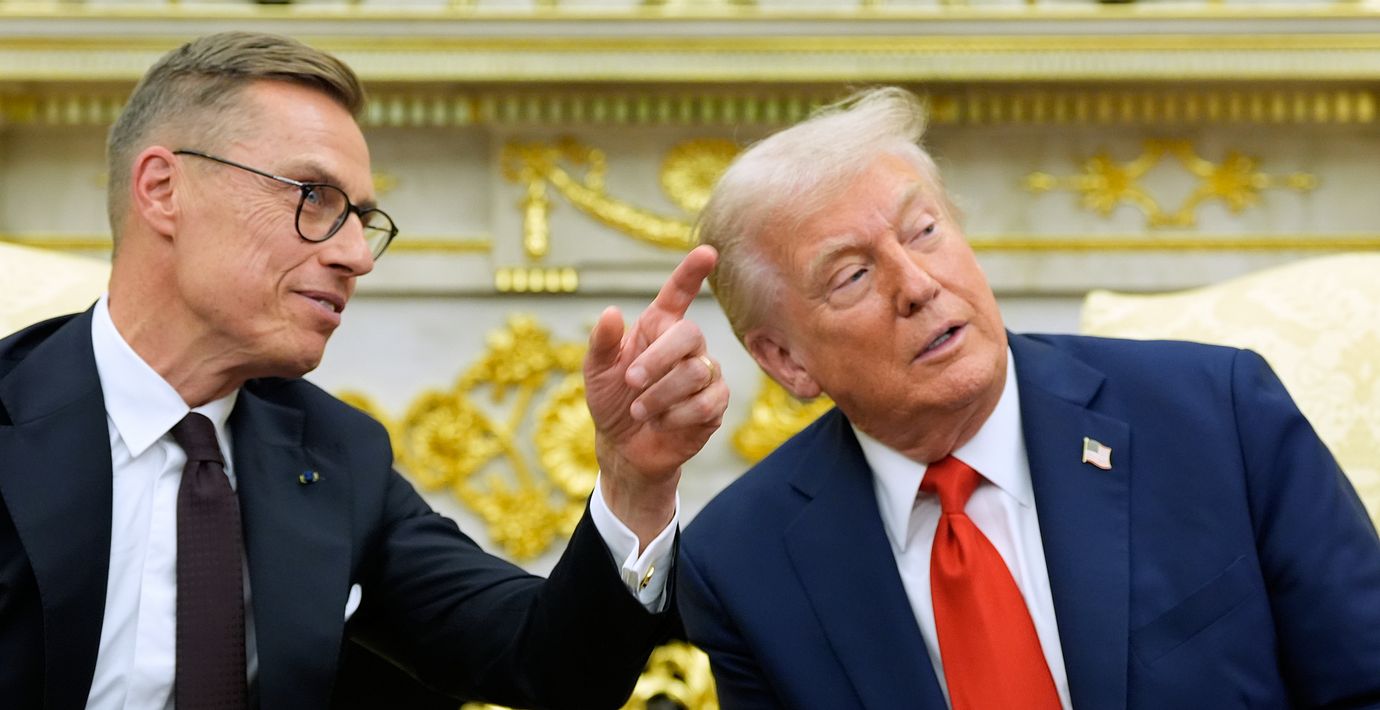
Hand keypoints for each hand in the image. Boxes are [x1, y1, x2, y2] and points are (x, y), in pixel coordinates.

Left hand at [584, 245, 728, 547]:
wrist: (626, 449)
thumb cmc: (612, 402)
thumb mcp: (596, 372)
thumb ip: (601, 342)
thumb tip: (610, 312)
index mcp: (657, 327)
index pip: (678, 293)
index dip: (692, 272)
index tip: (707, 252)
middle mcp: (686, 345)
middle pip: (688, 334)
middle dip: (657, 360)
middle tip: (631, 381)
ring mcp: (705, 373)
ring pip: (695, 372)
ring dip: (660, 395)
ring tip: (640, 411)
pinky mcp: (715, 404)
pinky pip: (707, 403)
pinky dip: (677, 415)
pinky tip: (663, 422)